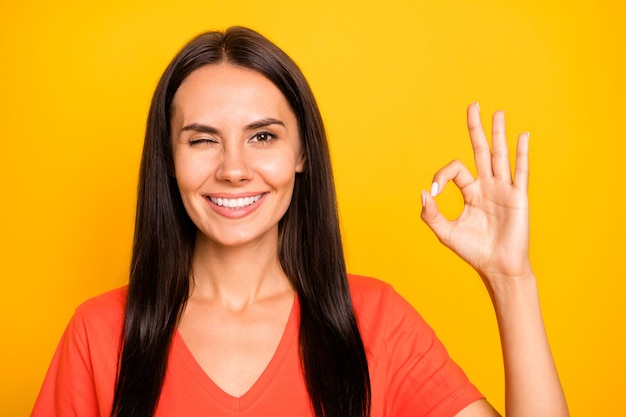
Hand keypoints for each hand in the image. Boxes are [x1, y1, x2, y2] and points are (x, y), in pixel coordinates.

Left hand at [420, 103, 531, 283]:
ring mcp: (504, 190)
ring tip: (498, 112)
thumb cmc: (473, 251)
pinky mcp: (518, 197)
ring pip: (500, 155)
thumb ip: (430, 214)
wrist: (498, 268)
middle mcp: (487, 186)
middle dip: (476, 128)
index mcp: (470, 192)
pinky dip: (521, 153)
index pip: (455, 170)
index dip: (441, 176)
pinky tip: (522, 135)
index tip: (434, 192)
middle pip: (480, 151)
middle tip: (473, 105)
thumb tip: (423, 192)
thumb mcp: (445, 233)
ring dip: (498, 133)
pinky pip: (520, 171)